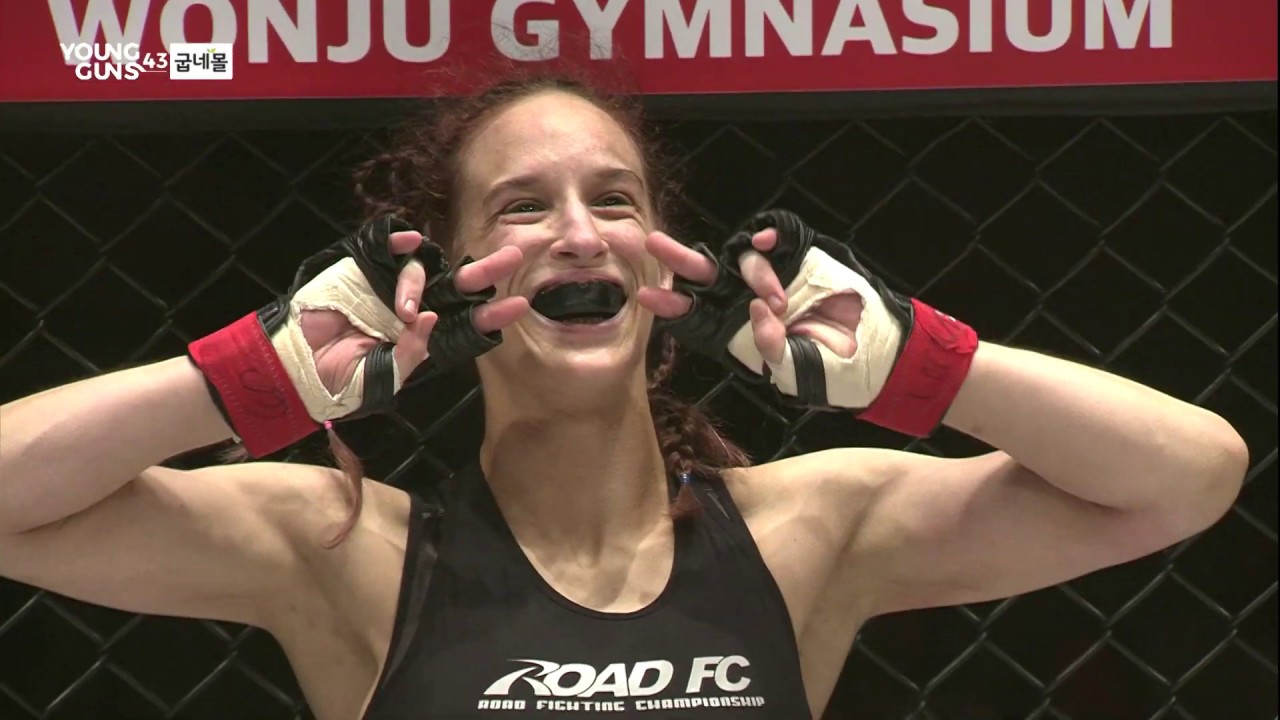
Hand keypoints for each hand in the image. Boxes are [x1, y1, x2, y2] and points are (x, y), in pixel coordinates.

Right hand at [302, 229, 528, 392]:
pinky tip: (410, 241)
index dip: (492, 314)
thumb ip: (409, 354)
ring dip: (418, 283)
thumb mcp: (382, 379)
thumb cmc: (341, 380)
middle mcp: (415, 307)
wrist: (297, 365)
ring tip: (402, 311)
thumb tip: (431, 319)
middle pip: (459, 285)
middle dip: (487, 270)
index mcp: (425, 336)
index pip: (467, 322)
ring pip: (423, 268)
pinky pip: (389, 244)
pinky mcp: (364, 266)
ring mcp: (390, 285)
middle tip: (515, 255)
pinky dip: (401, 239)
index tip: (520, 305)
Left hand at [637, 228, 862, 363]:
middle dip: (677, 258)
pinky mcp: (796, 255)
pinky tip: (767, 241)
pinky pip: (776, 234)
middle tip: (652, 242)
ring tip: (780, 303)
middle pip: (702, 274)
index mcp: (733, 330)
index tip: (645, 296)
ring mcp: (768, 275)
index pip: (693, 316)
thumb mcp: (797, 372)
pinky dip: (769, 233)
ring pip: (741, 257)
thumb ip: (773, 350)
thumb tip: (758, 313)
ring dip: (754, 274)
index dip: (670, 306)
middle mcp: (743, 299)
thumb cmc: (824, 368)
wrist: (870, 349)